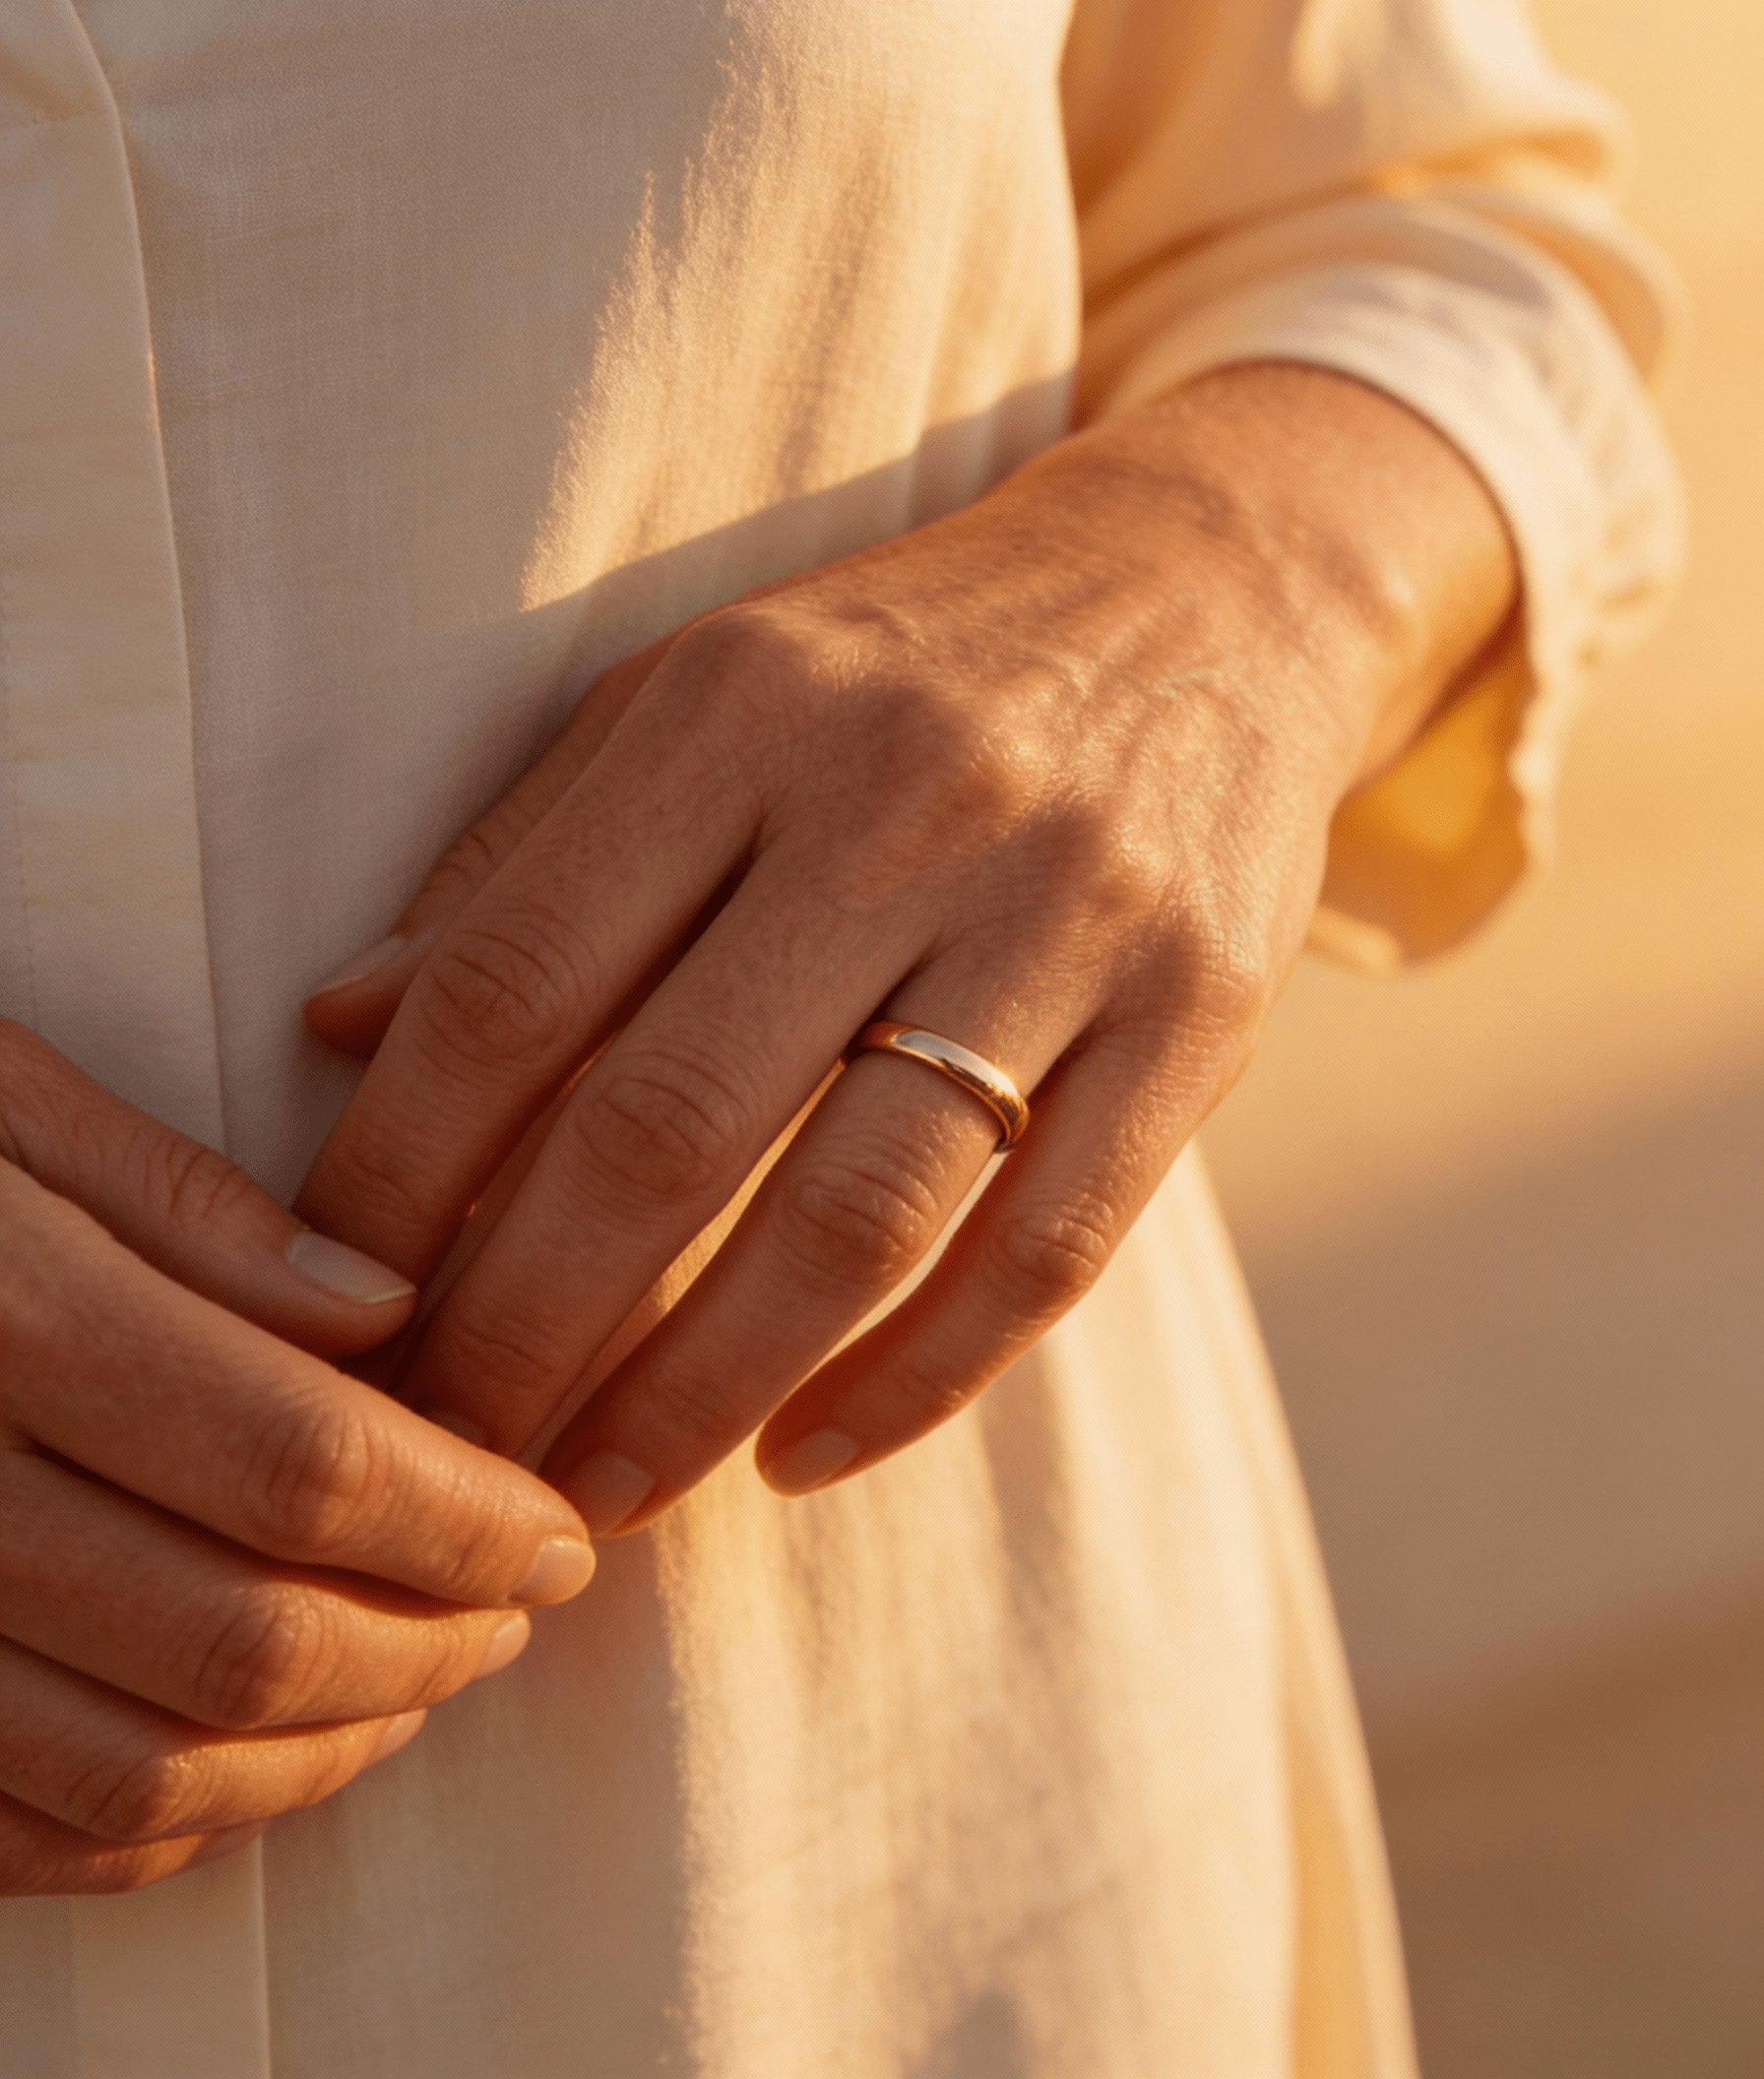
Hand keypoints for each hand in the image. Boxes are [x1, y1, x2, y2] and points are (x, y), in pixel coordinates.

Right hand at [0, 1023, 594, 1896]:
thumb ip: (185, 1208)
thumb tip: (387, 1308)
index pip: (304, 1464)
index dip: (465, 1518)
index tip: (558, 1527)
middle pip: (249, 1638)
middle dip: (429, 1646)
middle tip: (517, 1612)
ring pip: (149, 1771)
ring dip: (328, 1753)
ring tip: (421, 1683)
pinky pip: (23, 1838)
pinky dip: (175, 1828)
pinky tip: (259, 1760)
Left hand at [298, 366, 1514, 1530]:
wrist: (1210, 590)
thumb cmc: (905, 666)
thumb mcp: (702, 693)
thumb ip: (529, 854)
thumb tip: (339, 1025)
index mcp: (739, 713)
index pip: (515, 982)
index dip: (397, 1171)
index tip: (337, 1304)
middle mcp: (902, 803)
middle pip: (663, 1125)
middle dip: (522, 1329)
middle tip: (443, 1451)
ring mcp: (1068, 912)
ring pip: (853, 1217)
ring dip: (700, 1395)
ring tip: (599, 1494)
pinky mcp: (1201, 1009)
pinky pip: (1047, 1248)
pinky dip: (916, 1383)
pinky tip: (805, 1458)